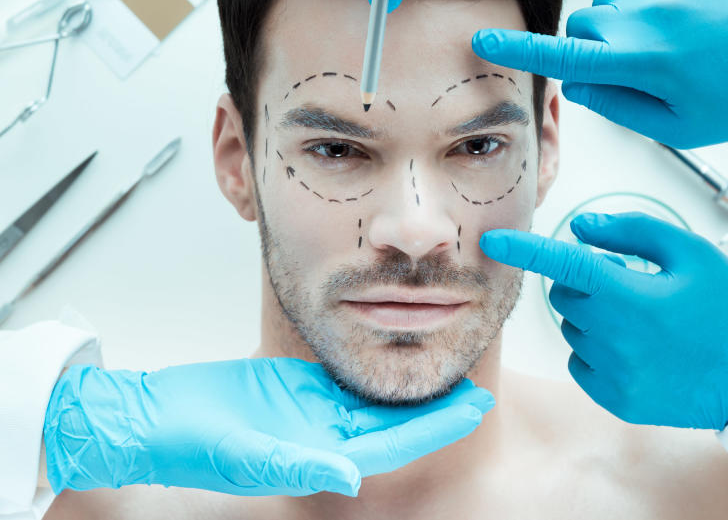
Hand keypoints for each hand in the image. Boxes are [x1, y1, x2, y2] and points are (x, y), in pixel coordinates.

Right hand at [44, 358, 492, 495]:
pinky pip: (344, 380)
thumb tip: (351, 475)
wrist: (151, 418)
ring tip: (449, 365)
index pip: (393, 444)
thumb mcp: (244, 454)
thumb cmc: (189, 443)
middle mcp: (322, 436)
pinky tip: (397, 348)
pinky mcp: (294, 388)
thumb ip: (298, 462)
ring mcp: (309, 412)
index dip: (437, 426)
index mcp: (318, 455)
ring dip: (411, 387)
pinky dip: (374, 365)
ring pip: (374, 401)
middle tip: (479, 384)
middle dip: (437, 407)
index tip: (477, 405)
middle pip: (394, 423)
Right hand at [473, 0, 727, 147]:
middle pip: (582, 28)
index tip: (483, 40)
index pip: (562, 57)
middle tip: (638, 68)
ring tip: (671, 41)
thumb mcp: (679, 126)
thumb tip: (578, 86)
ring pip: (609, 5)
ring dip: (623, 24)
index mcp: (640, 62)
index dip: (518, 51)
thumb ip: (618, 108)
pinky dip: (647, 0)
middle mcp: (641, 16)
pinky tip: (682, 16)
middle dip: (594, 49)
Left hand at [480, 212, 727, 429]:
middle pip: (566, 296)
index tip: (492, 240)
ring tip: (646, 320)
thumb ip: (632, 232)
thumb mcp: (693, 253)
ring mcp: (613, 374)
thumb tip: (581, 228)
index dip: (524, 249)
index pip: (563, 265)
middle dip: (586, 283)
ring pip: (574, 329)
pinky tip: (639, 348)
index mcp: (630, 296)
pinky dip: (598, 349)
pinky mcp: (617, 400)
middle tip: (632, 283)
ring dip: (594, 317)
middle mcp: (613, 338)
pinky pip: (582, 363)